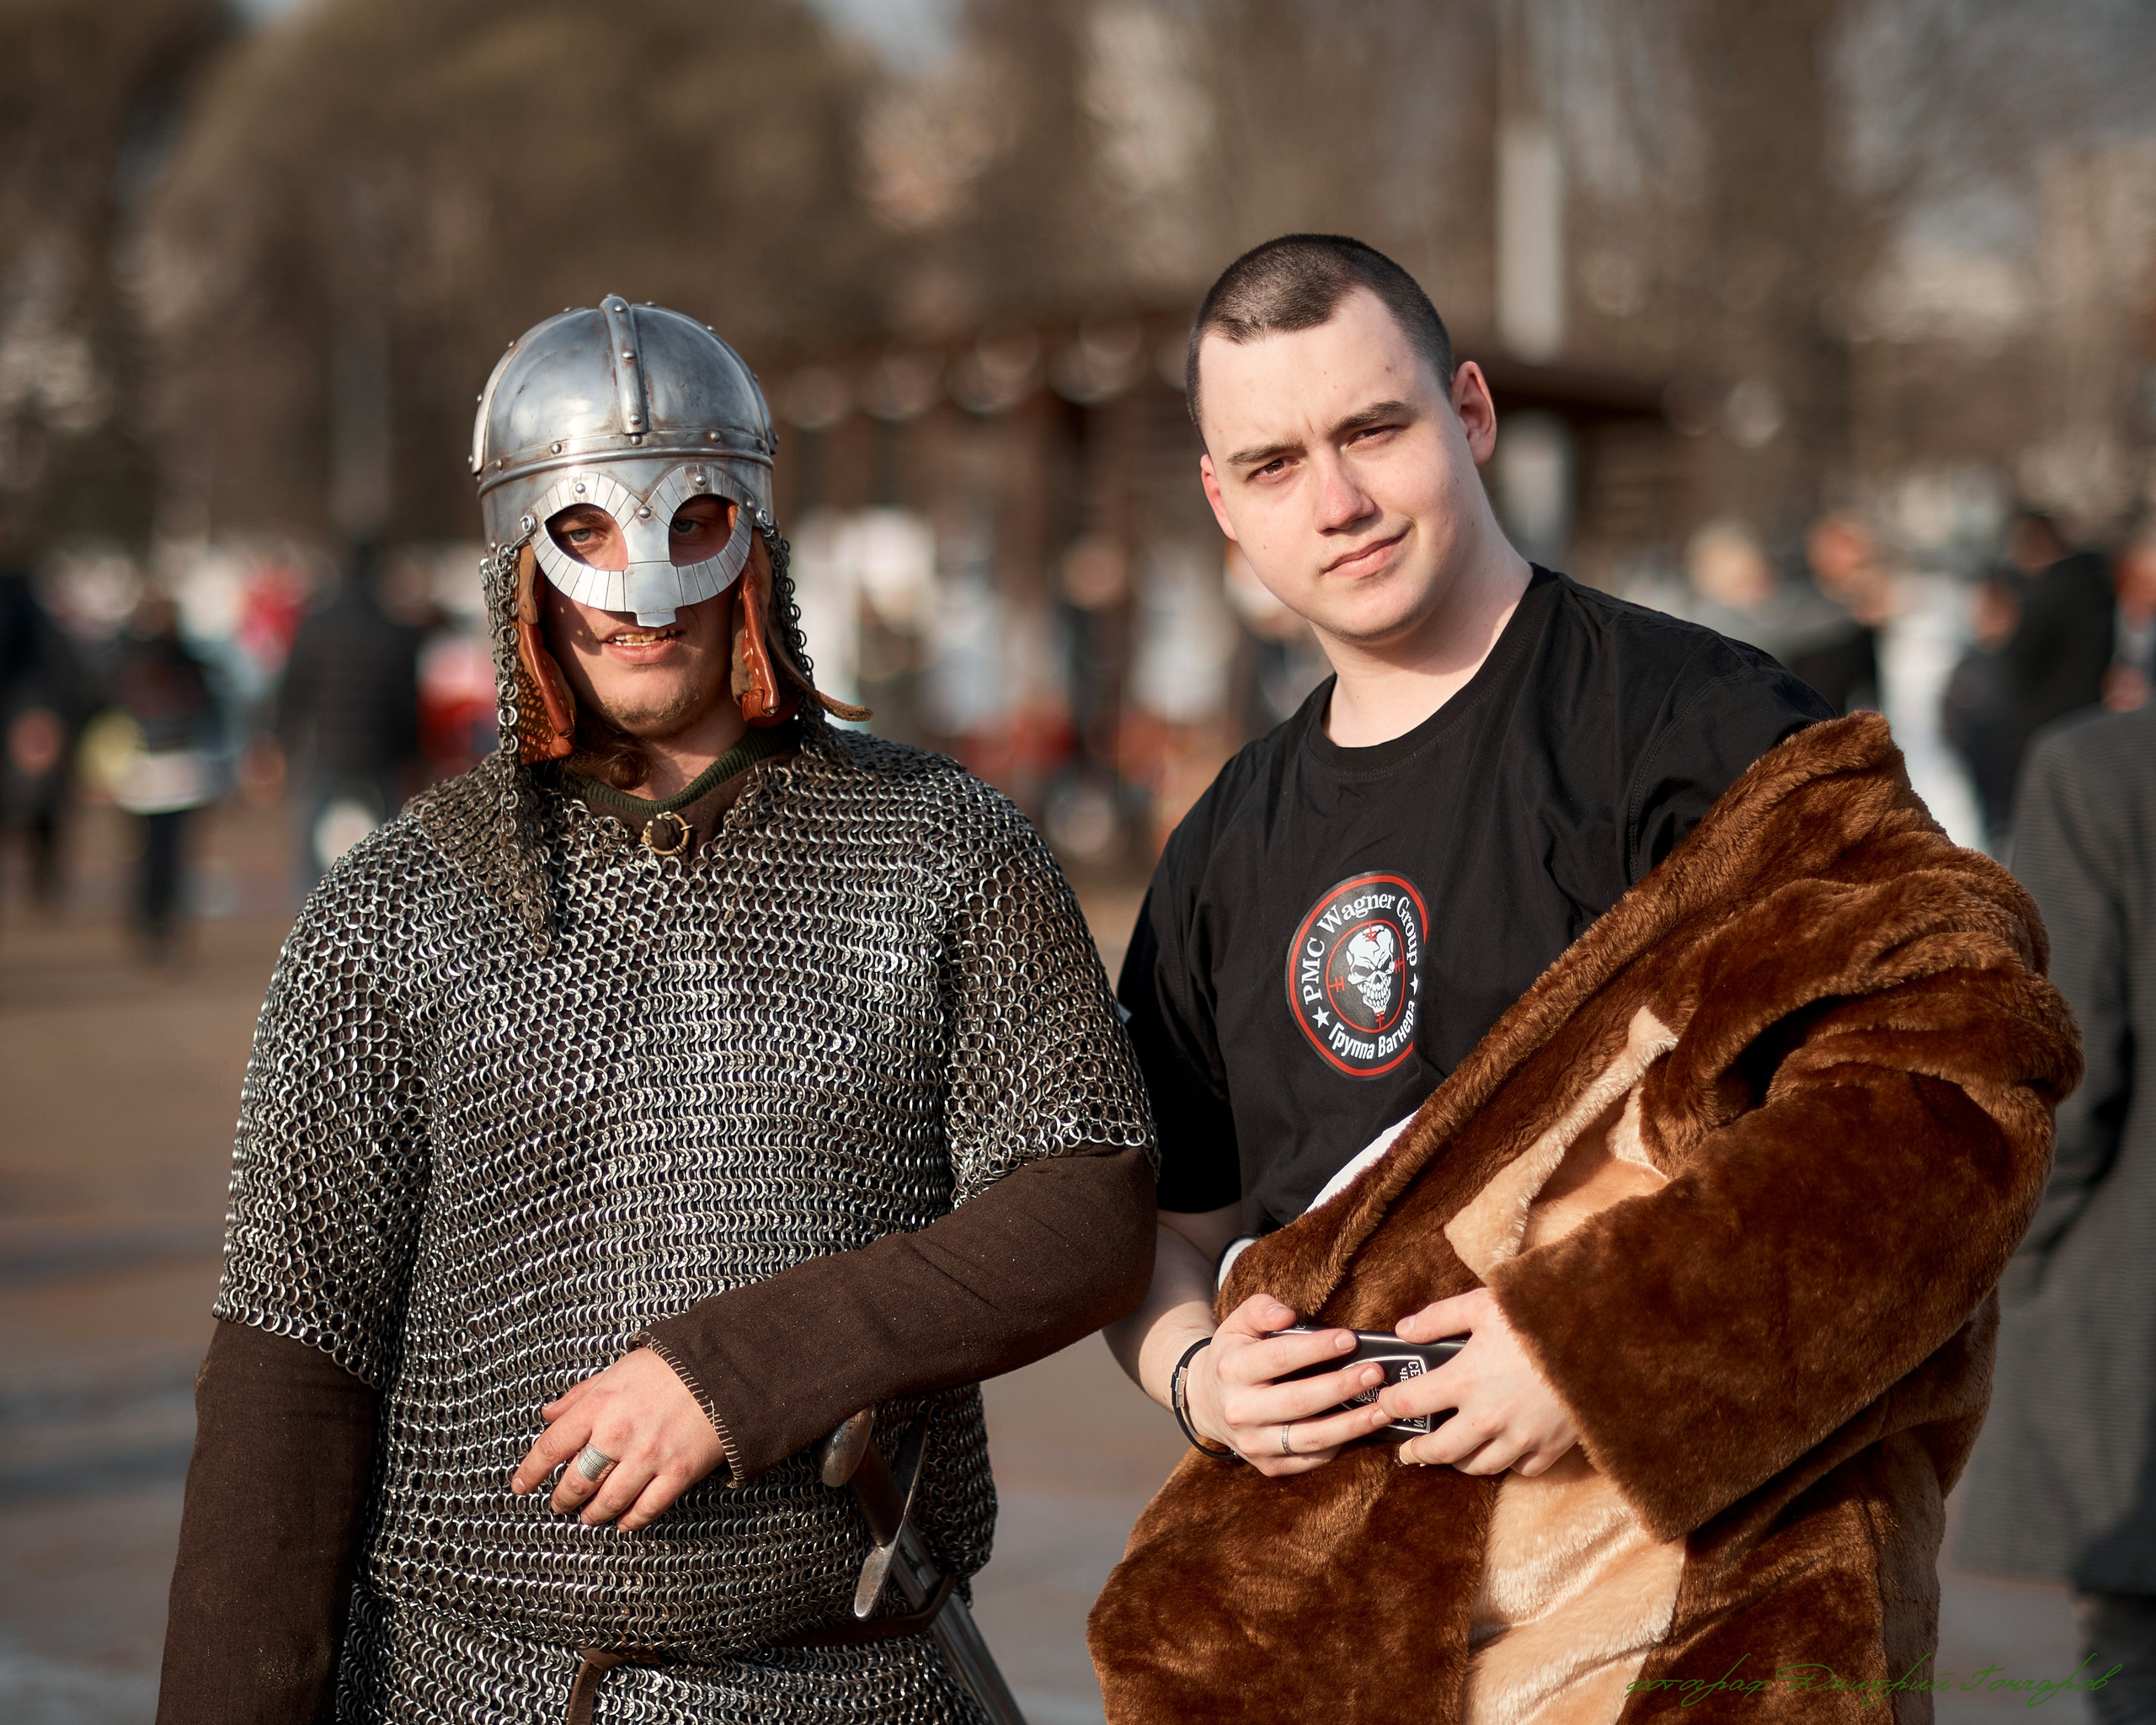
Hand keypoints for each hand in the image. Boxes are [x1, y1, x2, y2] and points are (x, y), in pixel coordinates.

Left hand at [510, 1347, 727, 1529]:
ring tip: (589, 1517)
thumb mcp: (617, 1371)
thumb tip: (548, 1414)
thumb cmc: (669, 1367)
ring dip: (593, 1515)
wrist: (723, 1370)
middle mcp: (618, 1435)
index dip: (531, 1471)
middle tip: (559, 1504)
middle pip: (576, 1482)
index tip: (521, 1486)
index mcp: (599, 1406)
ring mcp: (648, 1457)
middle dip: (562, 1499)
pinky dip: (630, 1521)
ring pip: (608, 1502)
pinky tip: (623, 1522)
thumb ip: (580, 1396)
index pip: (551, 1446)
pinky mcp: (677, 1473)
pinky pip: (646, 1509)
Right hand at [1185, 1294, 1396, 1475]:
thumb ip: (1260, 1309)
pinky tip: (1360, 1429)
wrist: (1206, 1401)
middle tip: (1374, 1373)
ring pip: (1309, 1438)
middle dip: (1341, 1386)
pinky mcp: (1267, 1465)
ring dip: (1351, 1425)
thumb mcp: (1237, 1324)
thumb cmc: (1233, 1356)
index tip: (1350, 1339)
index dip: (1317, 1348)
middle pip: (1298, 1401)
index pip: (1279, 1357)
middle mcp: (1239, 1410)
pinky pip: (1309, 1460)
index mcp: (1232, 1370)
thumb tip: (1288, 1314)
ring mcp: (1252, 1443)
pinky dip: (1337, 1447)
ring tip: (1381, 1408)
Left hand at [1381, 1287, 1577, 1475]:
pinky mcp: (1550, 1447)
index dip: (1389, 1404)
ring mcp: (1520, 1437)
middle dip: (1416, 1451)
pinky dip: (1506, 1463)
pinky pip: (1519, 1469)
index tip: (1384, 1404)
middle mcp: (1488, 1416)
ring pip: (1478, 1466)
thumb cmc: (1539, 1315)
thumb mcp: (1483, 1304)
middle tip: (1406, 1451)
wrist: (1601, 1337)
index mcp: (1465, 1379)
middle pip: (1439, 1450)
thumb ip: (1439, 1318)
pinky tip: (1499, 1450)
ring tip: (1448, 1454)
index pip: (1409, 1402)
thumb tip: (1404, 1331)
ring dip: (1458, 1462)